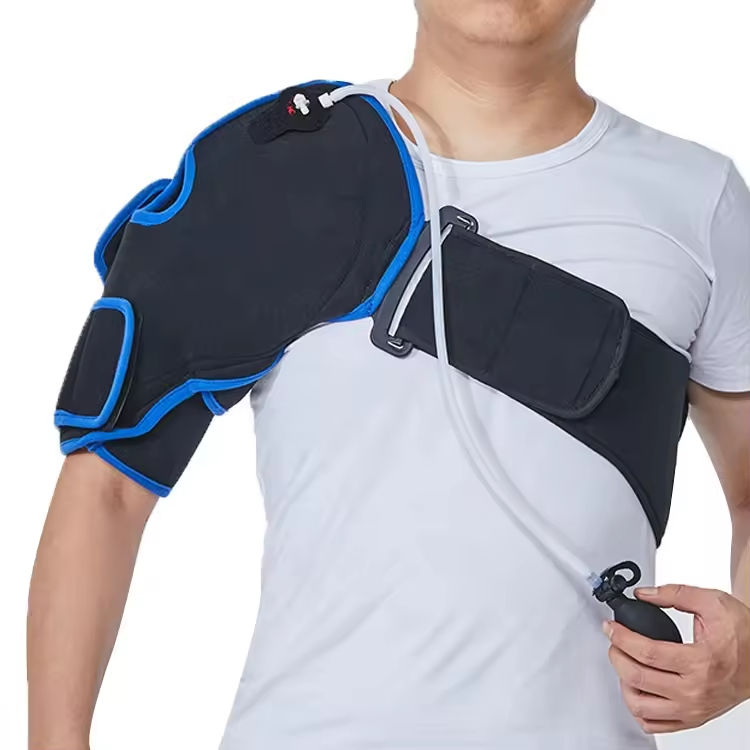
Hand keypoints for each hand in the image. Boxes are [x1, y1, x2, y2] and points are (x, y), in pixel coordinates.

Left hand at [603, 584, 749, 733]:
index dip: (621, 637)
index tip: (610, 627)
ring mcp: (693, 709)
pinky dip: (638, 708)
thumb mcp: (713, 603)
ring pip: (641, 707)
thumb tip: (643, 594)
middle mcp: (695, 691)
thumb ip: (675, 594)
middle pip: (638, 679)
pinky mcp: (693, 719)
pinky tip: (637, 688)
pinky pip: (655, 724)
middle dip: (616, 655)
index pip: (647, 653)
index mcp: (701, 661)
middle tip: (613, 641)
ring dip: (623, 683)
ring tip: (624, 664)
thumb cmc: (744, 636)